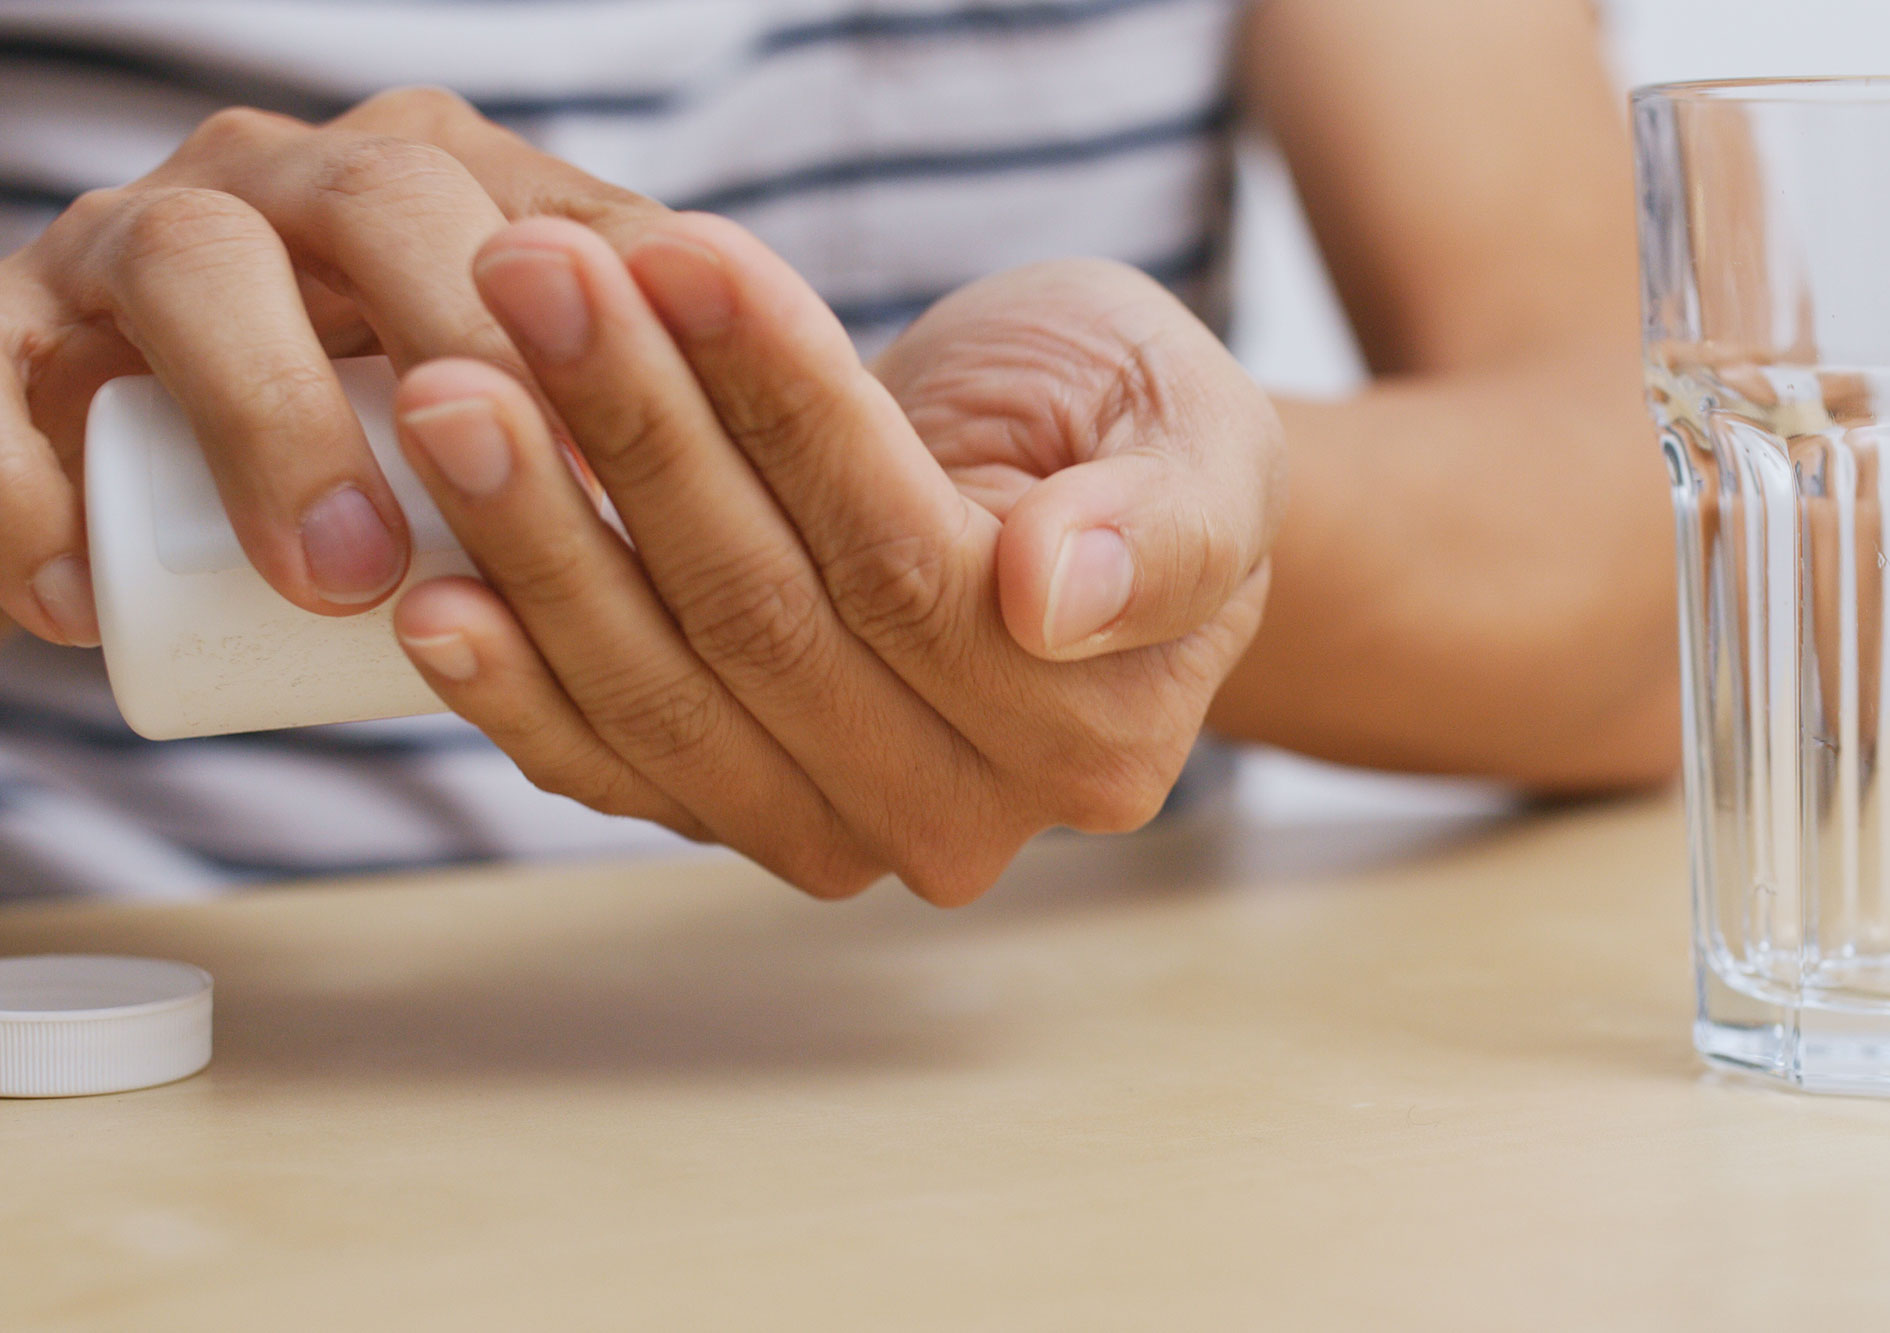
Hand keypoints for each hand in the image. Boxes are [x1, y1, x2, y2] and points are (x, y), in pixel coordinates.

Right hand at [0, 88, 679, 644]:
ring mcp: (148, 248)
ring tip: (335, 577)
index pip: (561, 231)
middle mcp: (301, 188)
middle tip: (530, 502)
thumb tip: (905, 515)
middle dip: (461, 346)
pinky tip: (77, 598)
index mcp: (447, 192)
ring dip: (271, 419)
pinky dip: (27, 488)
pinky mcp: (11, 340)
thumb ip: (676, 424)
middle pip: (388, 212)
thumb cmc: (397, 448)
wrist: (152, 453)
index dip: (636, 335)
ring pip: (191, 270)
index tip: (709, 470)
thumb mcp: (544, 421)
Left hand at [391, 215, 1283, 902]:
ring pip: (671, 695)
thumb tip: (1055, 594)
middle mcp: (969, 814)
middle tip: (525, 282)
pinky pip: (618, 767)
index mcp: (1094, 726)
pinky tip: (435, 599)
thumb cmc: (1132, 443)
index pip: (910, 563)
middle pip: (769, 627)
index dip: (788, 412)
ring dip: (545, 539)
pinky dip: (520, 687)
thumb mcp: (1204, 438)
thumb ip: (1168, 526)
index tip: (684, 257)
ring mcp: (844, 830)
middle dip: (636, 440)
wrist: (1063, 504)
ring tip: (446, 389)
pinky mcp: (740, 813)